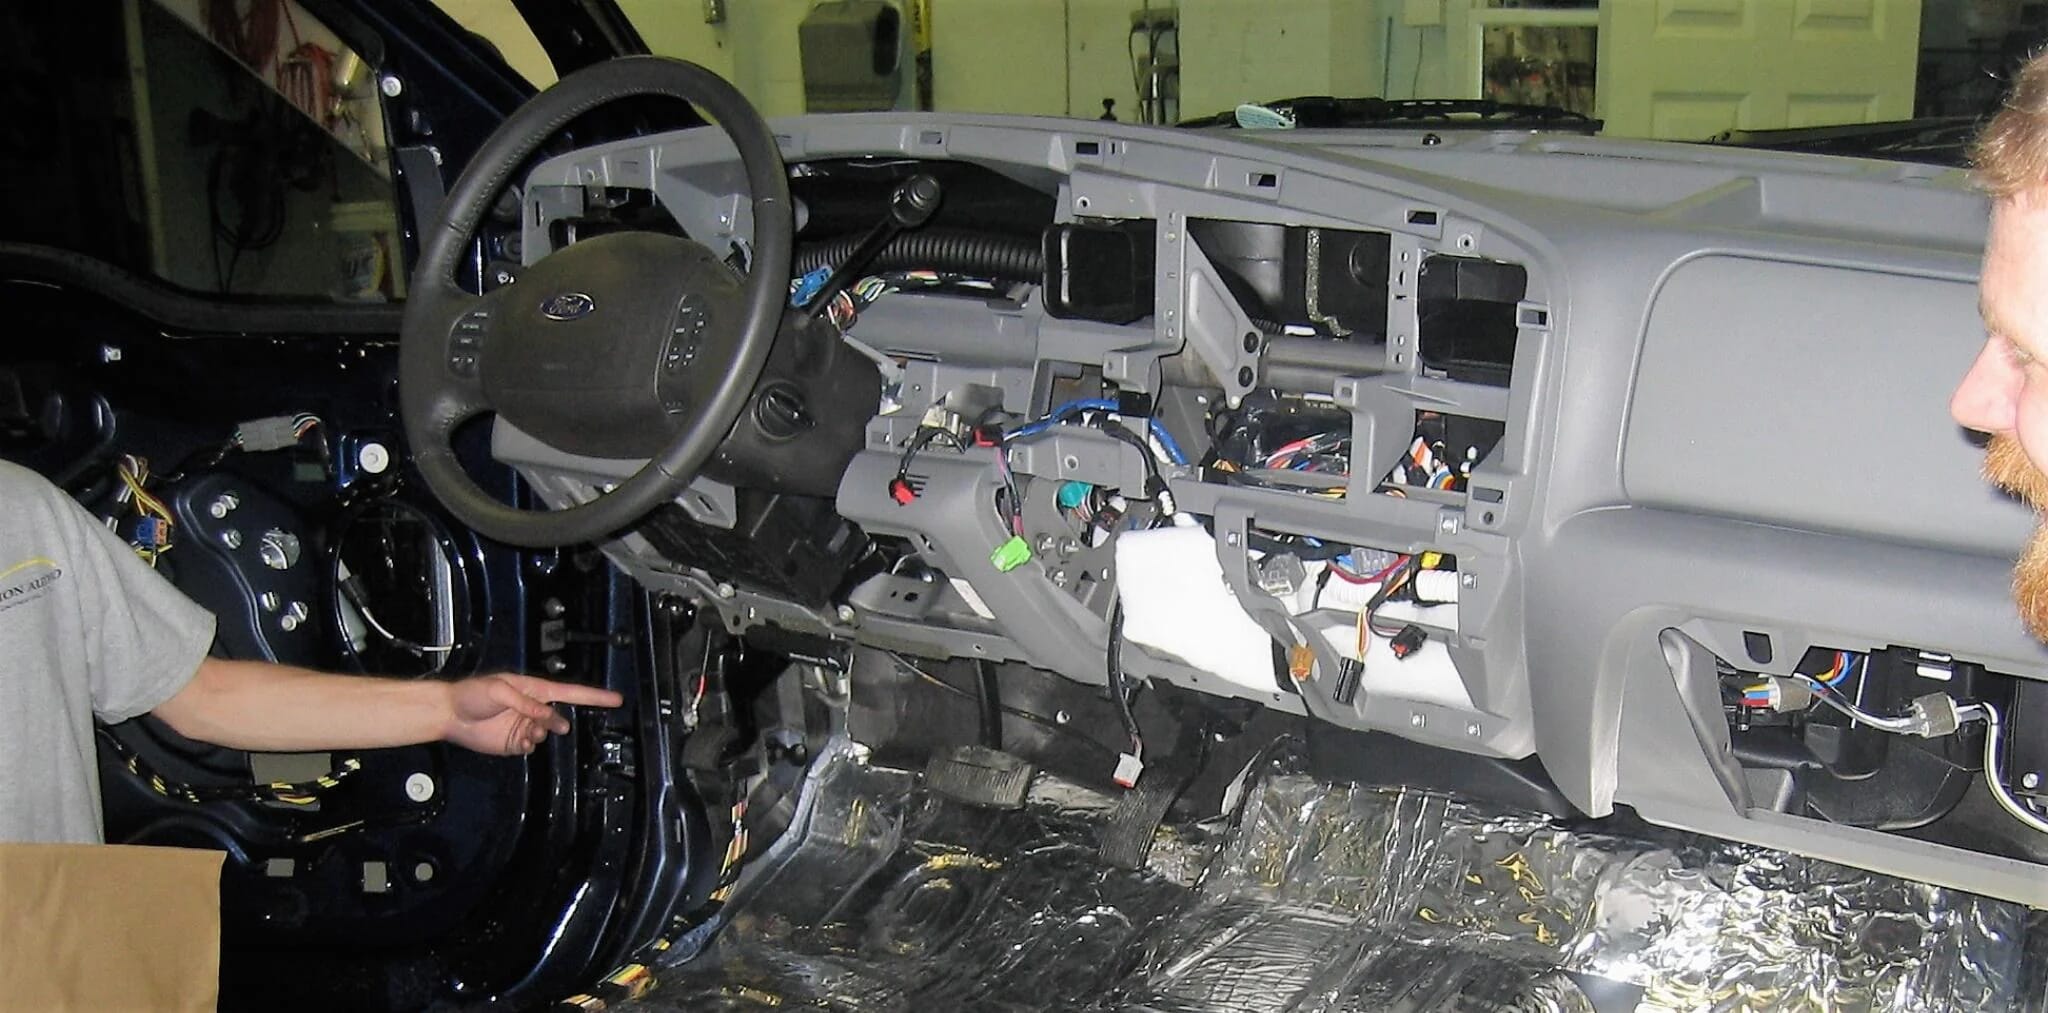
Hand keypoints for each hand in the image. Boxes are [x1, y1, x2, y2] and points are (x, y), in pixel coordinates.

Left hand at [443, 673, 623, 755]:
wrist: (450, 714)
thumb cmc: (472, 694)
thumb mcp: (500, 690)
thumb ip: (526, 703)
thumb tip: (547, 715)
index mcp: (534, 689)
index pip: (571, 692)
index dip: (595, 696)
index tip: (615, 698)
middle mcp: (532, 708)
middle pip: (559, 717)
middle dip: (556, 722)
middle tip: (542, 725)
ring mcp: (524, 726)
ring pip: (547, 734)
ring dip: (540, 735)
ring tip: (524, 732)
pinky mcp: (515, 742)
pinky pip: (533, 747)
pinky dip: (530, 746)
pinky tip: (519, 741)